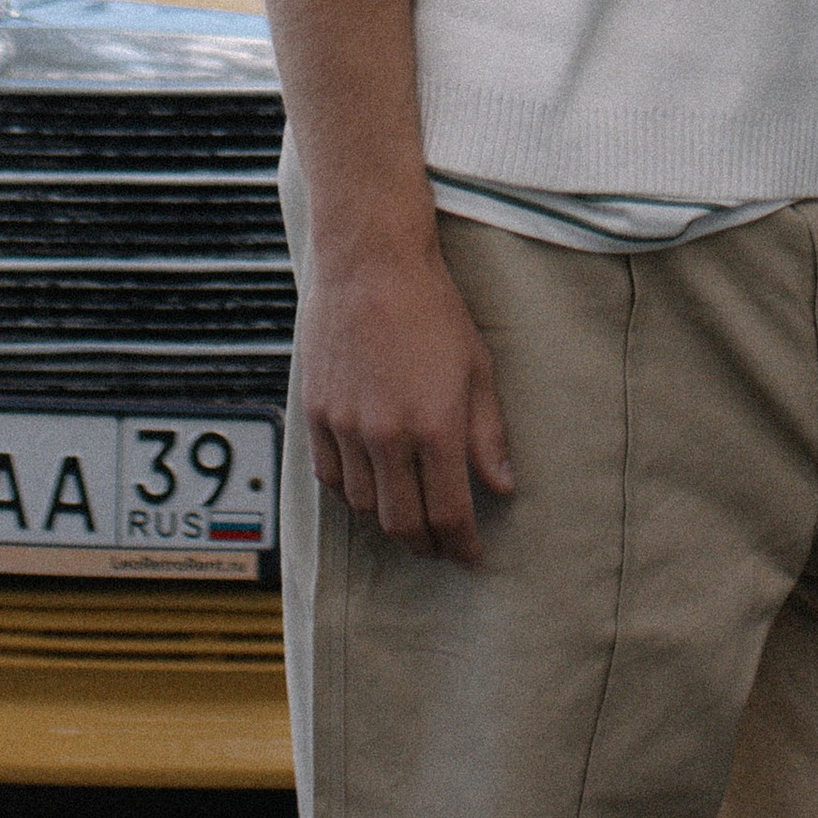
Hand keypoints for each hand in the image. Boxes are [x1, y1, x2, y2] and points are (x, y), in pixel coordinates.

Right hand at [297, 231, 514, 561]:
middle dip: (427, 545)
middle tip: (441, 547)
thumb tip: (500, 486)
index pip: (449, 513)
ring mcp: (346, 426)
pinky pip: (330, 478)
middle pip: (402, 523)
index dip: (462, 545)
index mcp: (435, 424)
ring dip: (388, 524)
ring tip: (409, 520)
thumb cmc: (430, 307)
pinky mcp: (316, 413)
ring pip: (363, 508)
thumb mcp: (477, 366)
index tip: (471, 555)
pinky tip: (371, 491)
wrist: (371, 262)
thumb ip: (487, 433)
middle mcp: (387, 434)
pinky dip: (352, 496)